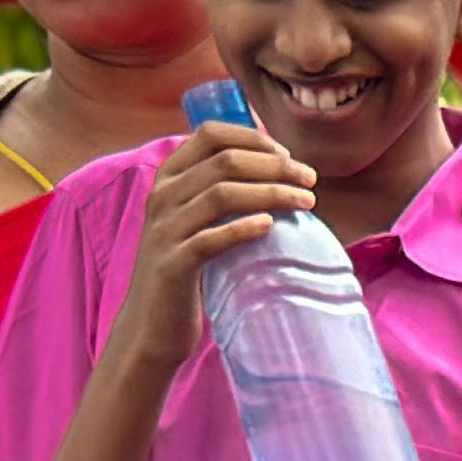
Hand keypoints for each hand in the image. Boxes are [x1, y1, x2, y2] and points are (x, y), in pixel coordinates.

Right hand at [113, 122, 317, 371]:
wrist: (151, 326)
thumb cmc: (185, 274)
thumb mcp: (195, 224)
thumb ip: (218, 197)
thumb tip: (275, 177)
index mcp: (168, 178)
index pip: (210, 134)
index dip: (253, 138)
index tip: (288, 156)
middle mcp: (162, 195)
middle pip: (224, 161)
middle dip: (274, 165)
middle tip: (310, 180)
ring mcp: (165, 229)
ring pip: (221, 194)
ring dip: (270, 192)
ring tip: (306, 201)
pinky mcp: (173, 264)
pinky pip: (210, 239)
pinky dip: (242, 229)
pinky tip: (270, 226)